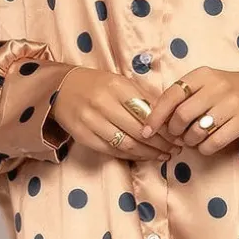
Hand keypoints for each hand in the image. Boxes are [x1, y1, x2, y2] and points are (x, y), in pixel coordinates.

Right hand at [50, 67, 183, 161]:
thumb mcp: (120, 82)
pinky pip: (112, 151)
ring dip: (148, 153)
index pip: (146, 111)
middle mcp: (103, 104)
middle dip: (161, 143)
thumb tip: (170, 113)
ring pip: (126, 144)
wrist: (60, 89)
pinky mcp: (83, 136)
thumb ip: (144, 96)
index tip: (178, 135)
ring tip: (164, 155)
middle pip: (138, 130)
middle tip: (176, 149)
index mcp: (116, 86)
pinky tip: (144, 156)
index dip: (164, 127)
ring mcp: (91, 122)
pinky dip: (131, 156)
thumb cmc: (97, 84)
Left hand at [137, 67, 238, 156]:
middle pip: (182, 115)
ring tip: (192, 139)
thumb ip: (181, 96)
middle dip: (174, 130)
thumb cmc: (225, 89)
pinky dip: (204, 148)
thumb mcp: (204, 84)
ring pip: (197, 131)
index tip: (147, 130)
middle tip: (177, 135)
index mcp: (201, 75)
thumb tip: (155, 119)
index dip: (156, 115)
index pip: (171, 95)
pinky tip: (205, 145)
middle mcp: (216, 87)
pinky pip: (214, 142)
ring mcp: (231, 104)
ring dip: (189, 141)